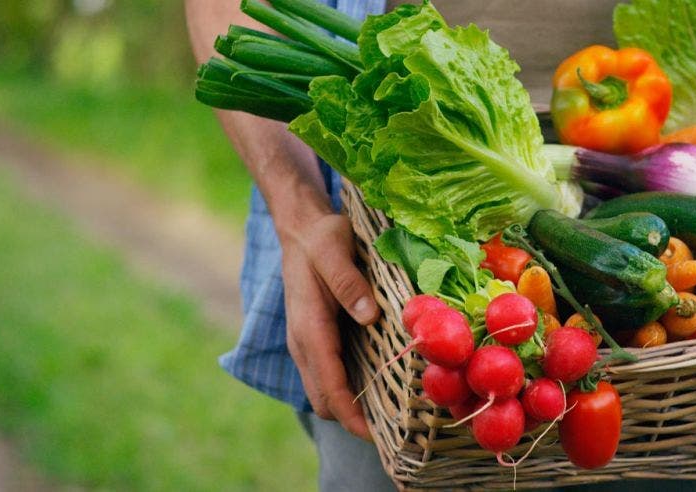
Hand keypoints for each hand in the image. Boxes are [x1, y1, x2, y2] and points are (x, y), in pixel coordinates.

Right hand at [280, 213, 379, 439]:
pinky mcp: (314, 339)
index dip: (351, 416)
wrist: (300, 228)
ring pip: (324, 392)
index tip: (376, 437)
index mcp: (308, 327)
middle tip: (395, 431)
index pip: (328, 386)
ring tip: (390, 417)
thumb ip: (347, 282)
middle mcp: (303, 343)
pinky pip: (328, 376)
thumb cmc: (320, 237)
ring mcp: (306, 343)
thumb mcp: (334, 249)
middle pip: (324, 400)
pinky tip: (377, 386)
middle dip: (353, 421)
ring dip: (350, 409)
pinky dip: (347, 391)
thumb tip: (368, 316)